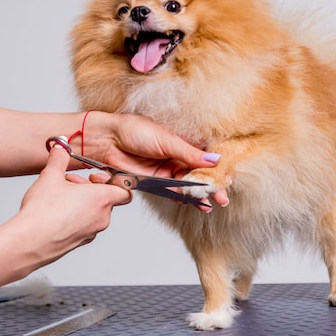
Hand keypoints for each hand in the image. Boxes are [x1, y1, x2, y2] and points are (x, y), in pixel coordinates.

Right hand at [16, 145, 131, 265]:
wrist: (30, 242)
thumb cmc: (44, 212)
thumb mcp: (50, 176)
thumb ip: (59, 158)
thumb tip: (60, 147)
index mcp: (101, 199)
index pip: (125, 190)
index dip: (113, 181)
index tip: (95, 176)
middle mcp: (102, 217)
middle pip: (106, 199)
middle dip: (89, 189)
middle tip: (70, 183)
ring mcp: (92, 232)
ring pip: (95, 213)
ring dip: (82, 203)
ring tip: (59, 197)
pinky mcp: (80, 242)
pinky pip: (84, 226)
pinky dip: (75, 217)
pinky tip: (55, 213)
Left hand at [83, 112, 228, 209]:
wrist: (107, 141)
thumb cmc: (134, 130)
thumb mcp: (166, 139)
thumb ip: (190, 153)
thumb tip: (215, 160)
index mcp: (183, 142)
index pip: (206, 157)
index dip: (217, 169)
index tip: (227, 179)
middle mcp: (177, 156)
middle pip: (199, 174)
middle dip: (211, 186)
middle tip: (222, 197)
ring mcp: (167, 170)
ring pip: (188, 185)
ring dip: (199, 195)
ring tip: (209, 204)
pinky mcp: (155, 182)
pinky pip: (172, 193)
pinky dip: (183, 199)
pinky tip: (193, 204)